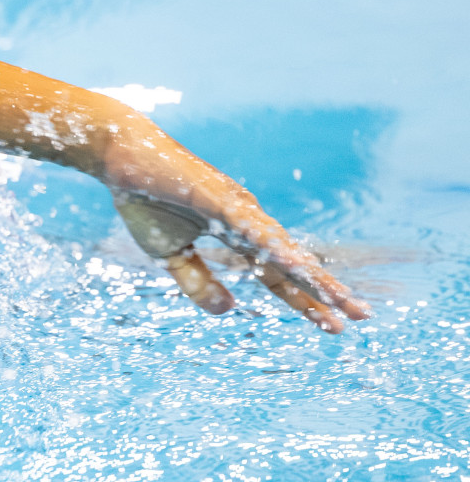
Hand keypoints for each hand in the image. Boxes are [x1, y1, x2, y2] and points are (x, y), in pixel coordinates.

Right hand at [112, 190, 370, 333]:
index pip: (278, 275)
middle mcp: (248, 221)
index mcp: (237, 235)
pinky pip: (253, 230)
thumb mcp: (170, 255)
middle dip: (325, 291)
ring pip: (282, 249)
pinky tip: (299, 268)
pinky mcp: (219, 199)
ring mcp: (237, 208)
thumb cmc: (146, 199)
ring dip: (312, 276)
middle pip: (292, 264)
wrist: (121, 156)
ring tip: (341, 300)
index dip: (303, 301)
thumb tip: (229, 311)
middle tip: (361, 317)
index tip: (332, 325)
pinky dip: (277, 250)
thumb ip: (198, 283)